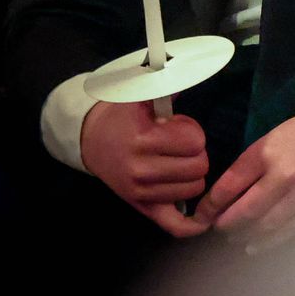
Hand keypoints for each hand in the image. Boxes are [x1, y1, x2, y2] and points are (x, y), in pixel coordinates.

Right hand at [80, 100, 208, 237]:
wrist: (91, 140)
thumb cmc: (122, 115)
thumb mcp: (142, 96)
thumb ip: (168, 87)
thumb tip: (196, 70)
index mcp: (142, 139)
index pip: (194, 142)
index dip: (193, 132)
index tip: (178, 128)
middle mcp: (141, 169)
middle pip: (198, 168)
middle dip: (196, 153)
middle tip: (178, 146)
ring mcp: (140, 192)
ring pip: (193, 190)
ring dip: (192, 175)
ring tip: (174, 162)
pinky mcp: (141, 207)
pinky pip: (173, 225)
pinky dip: (191, 224)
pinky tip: (203, 217)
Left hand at [191, 92, 294, 250]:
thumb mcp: (271, 139)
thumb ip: (248, 166)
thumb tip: (222, 197)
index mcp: (269, 152)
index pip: (230, 186)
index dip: (211, 205)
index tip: (200, 215)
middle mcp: (285, 175)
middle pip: (245, 212)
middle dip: (225, 224)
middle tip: (217, 227)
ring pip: (264, 227)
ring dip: (243, 236)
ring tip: (234, 236)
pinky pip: (285, 233)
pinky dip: (266, 243)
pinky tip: (254, 245)